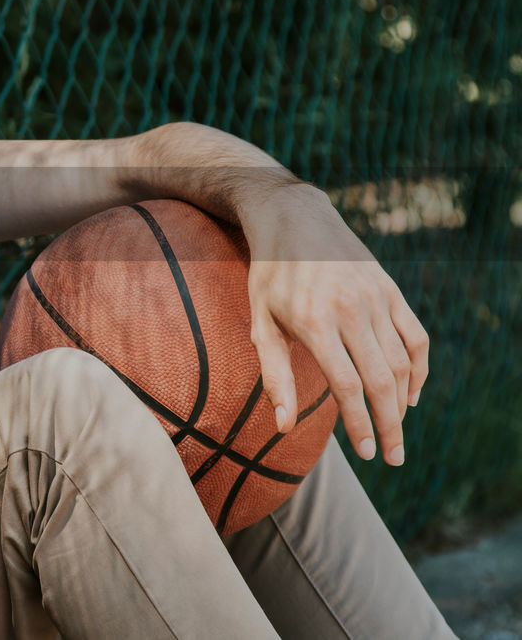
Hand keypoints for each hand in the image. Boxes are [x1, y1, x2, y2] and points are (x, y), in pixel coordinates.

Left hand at [244, 185, 429, 465]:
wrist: (295, 220)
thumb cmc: (270, 276)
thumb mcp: (260, 323)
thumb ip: (274, 376)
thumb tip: (282, 426)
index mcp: (314, 322)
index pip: (348, 386)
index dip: (360, 425)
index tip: (367, 453)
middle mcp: (351, 311)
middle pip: (381, 382)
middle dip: (390, 426)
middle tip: (393, 457)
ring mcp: (376, 299)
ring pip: (401, 363)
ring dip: (403, 402)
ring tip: (396, 430)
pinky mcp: (391, 290)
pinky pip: (416, 337)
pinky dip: (418, 369)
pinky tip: (410, 394)